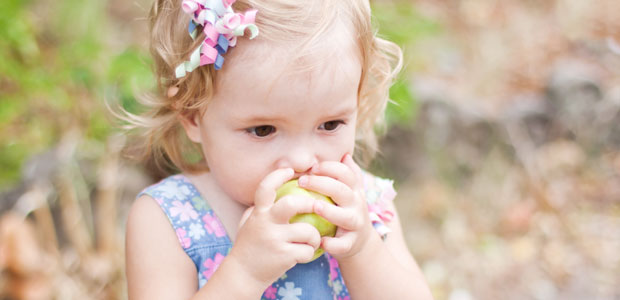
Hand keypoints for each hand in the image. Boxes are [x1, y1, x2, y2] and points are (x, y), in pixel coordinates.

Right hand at [228, 168, 321, 286]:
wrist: (243, 274)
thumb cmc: (251, 245)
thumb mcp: (250, 223)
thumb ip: (260, 208)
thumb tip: (276, 187)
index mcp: (258, 213)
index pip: (266, 187)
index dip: (278, 175)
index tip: (290, 171)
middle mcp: (265, 224)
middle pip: (292, 204)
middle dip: (309, 203)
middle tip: (317, 206)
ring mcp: (275, 240)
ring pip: (308, 230)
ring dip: (315, 236)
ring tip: (313, 240)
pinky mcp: (284, 256)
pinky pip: (308, 251)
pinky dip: (310, 253)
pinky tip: (306, 254)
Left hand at [298, 154, 373, 259]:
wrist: (361, 242)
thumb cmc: (347, 211)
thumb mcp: (351, 192)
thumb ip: (348, 174)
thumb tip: (344, 154)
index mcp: (354, 190)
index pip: (345, 173)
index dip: (329, 168)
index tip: (312, 168)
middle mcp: (357, 205)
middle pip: (342, 190)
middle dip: (322, 184)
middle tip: (302, 181)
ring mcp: (356, 224)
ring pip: (346, 217)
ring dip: (330, 211)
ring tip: (314, 206)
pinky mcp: (351, 243)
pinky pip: (343, 244)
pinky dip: (333, 244)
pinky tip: (320, 241)